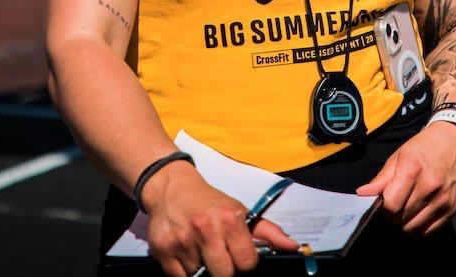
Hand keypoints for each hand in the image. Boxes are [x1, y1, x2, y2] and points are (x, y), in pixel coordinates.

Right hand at [142, 165, 297, 276]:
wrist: (171, 188)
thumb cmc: (210, 204)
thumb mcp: (240, 211)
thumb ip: (268, 232)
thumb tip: (293, 247)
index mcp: (230, 220)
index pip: (247, 264)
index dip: (244, 264)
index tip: (238, 257)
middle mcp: (206, 229)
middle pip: (224, 276)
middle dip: (224, 271)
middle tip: (219, 258)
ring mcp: (183, 241)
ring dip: (202, 270)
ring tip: (200, 251)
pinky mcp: (162, 251)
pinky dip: (184, 273)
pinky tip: (187, 256)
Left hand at [355, 119, 455, 235]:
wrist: (453, 142)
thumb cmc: (422, 147)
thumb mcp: (398, 156)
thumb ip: (381, 179)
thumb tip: (361, 194)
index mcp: (413, 169)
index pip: (391, 205)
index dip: (383, 206)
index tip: (384, 200)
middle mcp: (430, 186)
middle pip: (401, 217)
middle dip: (393, 214)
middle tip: (395, 202)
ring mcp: (443, 199)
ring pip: (413, 227)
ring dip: (405, 222)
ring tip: (407, 207)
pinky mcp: (452, 209)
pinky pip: (428, 231)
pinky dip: (419, 226)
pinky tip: (418, 212)